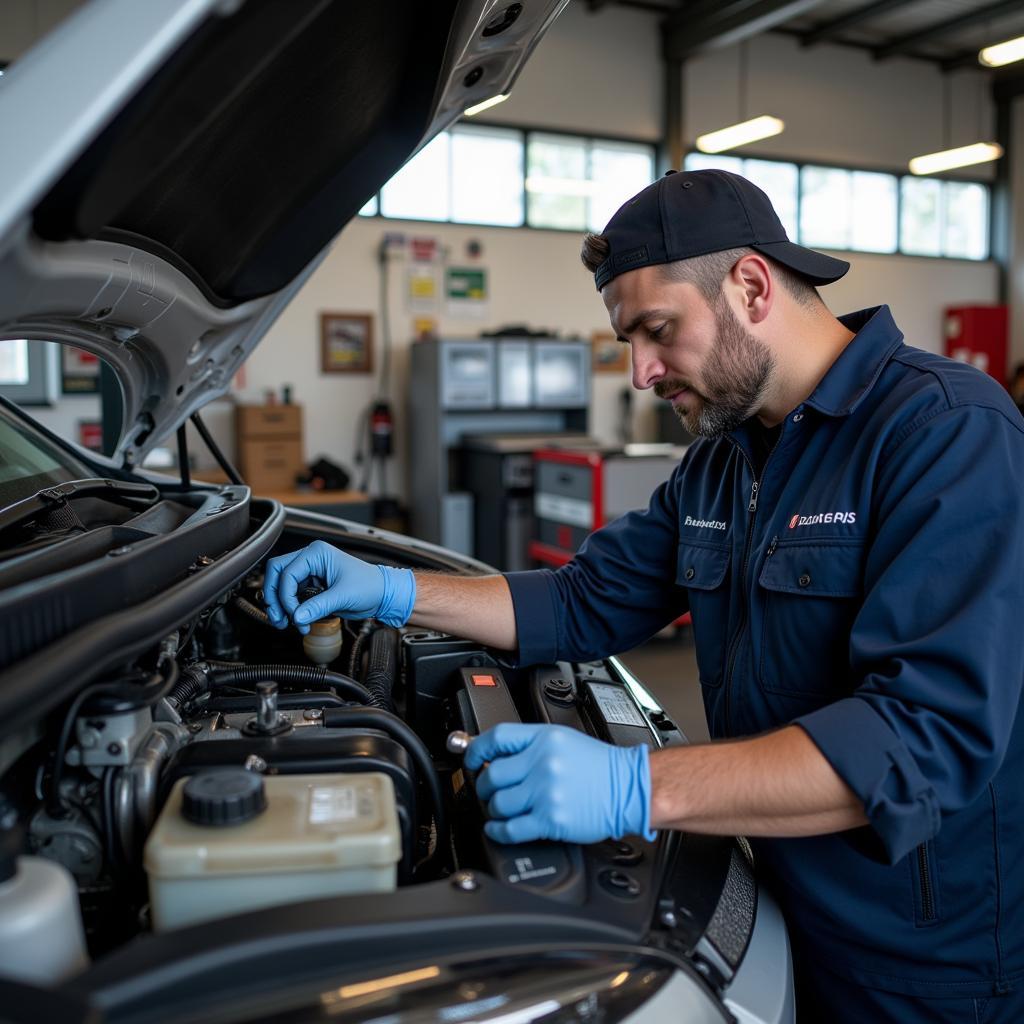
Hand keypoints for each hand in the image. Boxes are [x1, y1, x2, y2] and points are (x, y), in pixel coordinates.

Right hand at [262, 540, 415, 632]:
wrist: (382, 594)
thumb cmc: (370, 586)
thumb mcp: (343, 596)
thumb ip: (318, 606)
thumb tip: (297, 617)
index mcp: (317, 553)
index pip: (287, 573)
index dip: (286, 596)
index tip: (294, 614)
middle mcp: (310, 559)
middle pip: (277, 574)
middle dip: (275, 598)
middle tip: (279, 618)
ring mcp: (309, 571)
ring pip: (281, 585)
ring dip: (280, 605)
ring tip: (285, 623)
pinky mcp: (311, 585)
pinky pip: (291, 594)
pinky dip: (290, 608)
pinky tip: (295, 620)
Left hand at [464, 723, 653, 844]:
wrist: (628, 788)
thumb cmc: (599, 766)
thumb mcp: (562, 740)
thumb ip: (529, 745)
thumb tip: (493, 756)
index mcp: (544, 739)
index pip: (496, 738)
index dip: (476, 749)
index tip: (470, 759)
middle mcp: (542, 763)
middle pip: (491, 775)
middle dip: (482, 785)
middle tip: (486, 789)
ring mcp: (545, 792)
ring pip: (498, 803)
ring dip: (493, 809)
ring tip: (500, 808)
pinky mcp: (550, 820)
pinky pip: (510, 829)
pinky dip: (498, 830)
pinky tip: (498, 828)